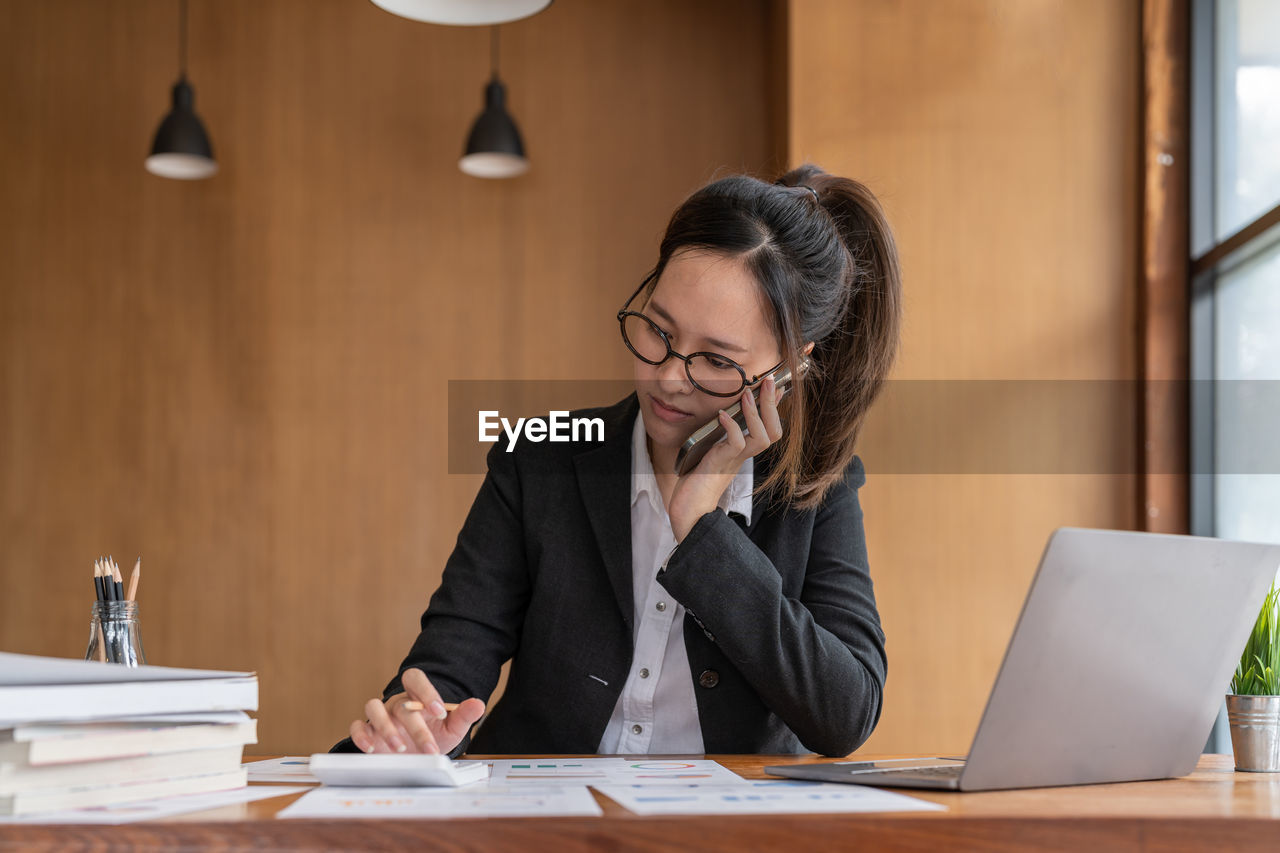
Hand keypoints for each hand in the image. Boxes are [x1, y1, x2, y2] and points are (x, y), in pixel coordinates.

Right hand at [348, 668, 485, 754]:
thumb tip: (478, 704)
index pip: (415, 678)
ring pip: (373, 707)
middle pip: (402, 705)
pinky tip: (372, 748)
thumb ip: (464, 715)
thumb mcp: (452, 728)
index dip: (425, 691)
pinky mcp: (367, 732)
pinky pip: (358, 726)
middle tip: (430, 748)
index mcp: (416, 696)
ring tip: (400, 748)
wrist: (417, 755)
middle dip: (416, 728)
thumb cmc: (433, 736)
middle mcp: (397, 703)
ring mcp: (380, 716)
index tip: (439, 711)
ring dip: (386, 728)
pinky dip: (361, 736)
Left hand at [666, 376, 782, 541]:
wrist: (688, 511)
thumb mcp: (709, 451)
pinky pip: (735, 445)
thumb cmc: (696, 480)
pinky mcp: (719, 465)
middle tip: (766, 382)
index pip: (770, 428)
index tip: (775, 384)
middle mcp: (743, 456)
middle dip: (772, 404)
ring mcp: (734, 462)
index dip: (775, 407)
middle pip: (774, 431)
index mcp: (744, 451)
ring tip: (747, 395)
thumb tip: (721, 413)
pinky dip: (730, 427)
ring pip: (761, 438)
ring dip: (755, 414)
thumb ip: (717, 436)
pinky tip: (722, 415)